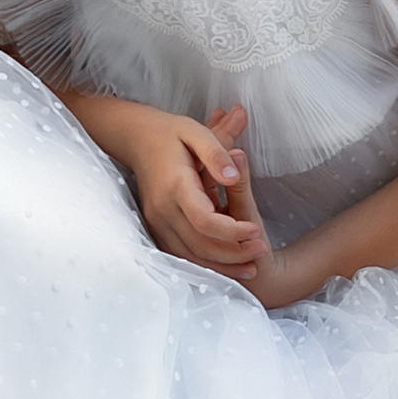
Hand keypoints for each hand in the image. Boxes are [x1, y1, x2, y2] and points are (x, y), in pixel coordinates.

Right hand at [128, 101, 268, 281]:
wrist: (135, 139)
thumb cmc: (170, 134)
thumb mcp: (196, 132)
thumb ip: (217, 152)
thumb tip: (234, 175)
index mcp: (175, 185)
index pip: (205, 220)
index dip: (232, 231)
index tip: (256, 230)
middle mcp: (162, 208)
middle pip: (199, 244)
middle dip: (234, 253)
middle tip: (261, 249)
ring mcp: (156, 221)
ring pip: (189, 256)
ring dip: (221, 266)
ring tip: (251, 265)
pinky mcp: (155, 227)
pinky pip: (180, 254)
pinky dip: (204, 263)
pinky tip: (226, 265)